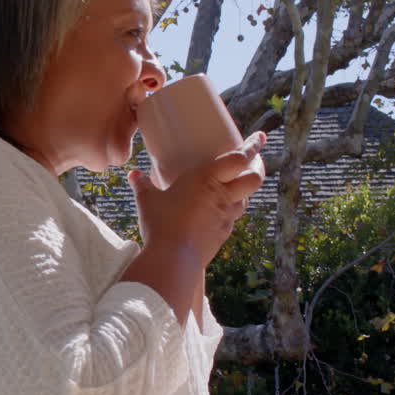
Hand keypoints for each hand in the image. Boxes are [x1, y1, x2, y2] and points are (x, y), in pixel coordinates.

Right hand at [127, 132, 266, 268]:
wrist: (173, 258)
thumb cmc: (161, 223)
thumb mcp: (147, 200)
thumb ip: (142, 185)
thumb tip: (133, 174)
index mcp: (206, 179)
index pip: (239, 158)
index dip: (253, 146)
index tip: (261, 136)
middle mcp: (222, 195)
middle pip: (254, 178)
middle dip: (258, 168)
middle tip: (254, 161)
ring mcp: (226, 216)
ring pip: (246, 198)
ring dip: (244, 190)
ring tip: (235, 185)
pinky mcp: (224, 233)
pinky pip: (233, 217)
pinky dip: (231, 210)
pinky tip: (220, 211)